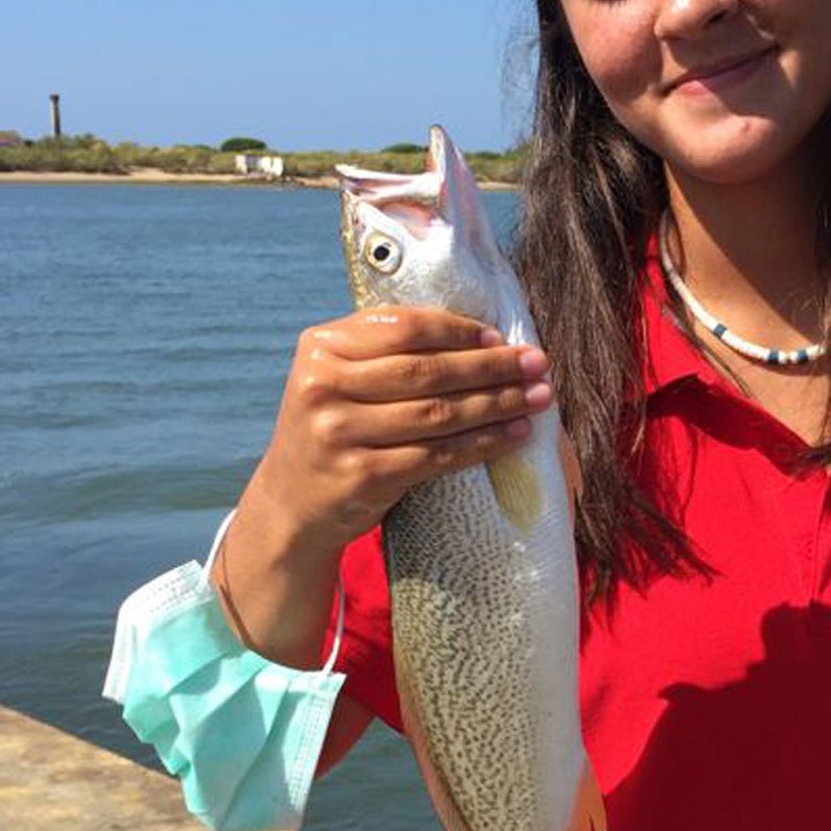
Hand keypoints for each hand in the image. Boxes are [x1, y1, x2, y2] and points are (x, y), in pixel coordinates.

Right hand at [251, 305, 553, 551]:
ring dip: (498, 404)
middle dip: (492, 366)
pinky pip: (438, 454)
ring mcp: (339, 432)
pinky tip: (514, 435)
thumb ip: (385, 351)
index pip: (404, 327)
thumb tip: (480, 335)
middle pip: (427, 370)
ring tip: (538, 397)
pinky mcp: (362, 475)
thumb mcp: (339, 378)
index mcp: (321, 347)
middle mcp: (324, 386)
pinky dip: (483, 443)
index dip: (459, 331)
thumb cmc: (334, 429)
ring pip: (438, 413)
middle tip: (538, 364)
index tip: (500, 337)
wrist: (292, 504)